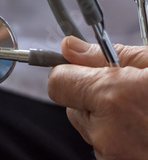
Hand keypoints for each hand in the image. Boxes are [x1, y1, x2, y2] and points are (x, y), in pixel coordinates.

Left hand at [48, 36, 147, 158]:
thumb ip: (111, 55)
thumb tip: (70, 47)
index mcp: (116, 98)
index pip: (58, 81)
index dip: (69, 70)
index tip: (78, 66)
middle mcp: (108, 132)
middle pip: (72, 106)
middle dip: (92, 95)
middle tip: (126, 90)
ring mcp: (113, 155)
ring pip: (89, 127)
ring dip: (107, 118)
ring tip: (141, 110)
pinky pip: (105, 145)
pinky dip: (118, 136)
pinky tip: (142, 128)